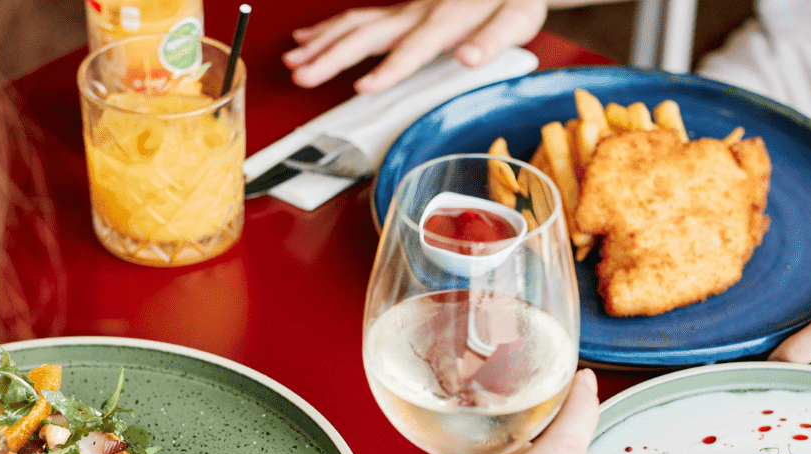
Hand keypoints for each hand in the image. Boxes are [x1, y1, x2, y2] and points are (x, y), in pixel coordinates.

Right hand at [283, 0, 547, 93]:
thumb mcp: (518, 19)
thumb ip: (494, 39)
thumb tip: (469, 56)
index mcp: (446, 19)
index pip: (411, 48)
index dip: (387, 69)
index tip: (363, 86)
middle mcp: (419, 12)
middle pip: (367, 35)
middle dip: (331, 57)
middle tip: (301, 76)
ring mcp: (408, 9)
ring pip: (355, 23)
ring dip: (322, 43)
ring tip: (292, 62)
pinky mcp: (405, 10)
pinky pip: (360, 17)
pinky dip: (330, 28)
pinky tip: (308, 38)